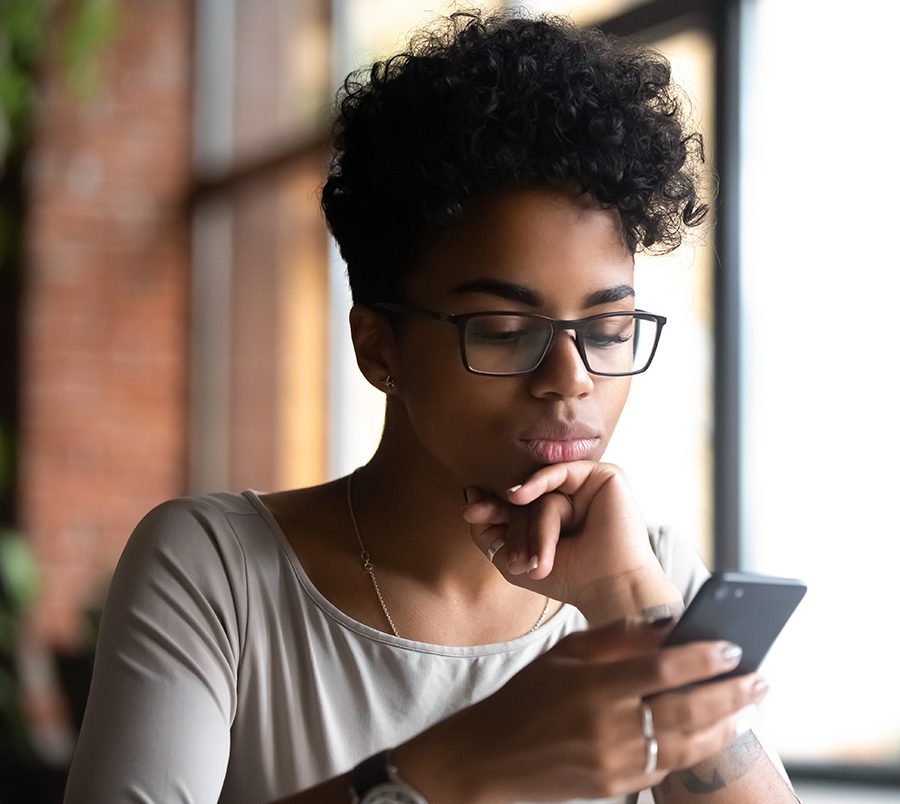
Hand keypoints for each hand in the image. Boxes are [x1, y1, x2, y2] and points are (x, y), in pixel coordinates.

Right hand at [394, 618, 767, 803]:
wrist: (490, 758)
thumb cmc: (527, 696)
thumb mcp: (563, 655)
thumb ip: (615, 639)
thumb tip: (666, 625)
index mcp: (593, 686)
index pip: (663, 669)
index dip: (704, 659)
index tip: (734, 646)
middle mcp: (608, 726)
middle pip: (686, 709)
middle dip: (731, 693)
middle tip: (761, 678)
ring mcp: (614, 762)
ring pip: (686, 744)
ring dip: (725, 725)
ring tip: (749, 706)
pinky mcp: (615, 787)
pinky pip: (666, 766)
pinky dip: (695, 748)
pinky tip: (713, 732)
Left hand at [464, 461, 672, 611]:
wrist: (608, 587)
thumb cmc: (567, 578)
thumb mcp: (512, 560)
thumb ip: (487, 532)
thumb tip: (470, 494)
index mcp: (553, 517)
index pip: (515, 505)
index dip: (491, 508)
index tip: (470, 513)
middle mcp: (570, 499)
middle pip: (526, 499)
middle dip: (509, 524)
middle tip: (500, 545)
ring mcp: (587, 487)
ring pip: (543, 494)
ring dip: (534, 529)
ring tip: (533, 562)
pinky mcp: (604, 476)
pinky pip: (560, 471)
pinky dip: (537, 483)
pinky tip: (518, 496)